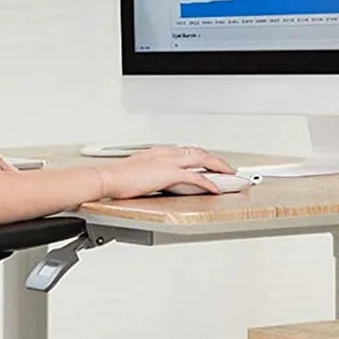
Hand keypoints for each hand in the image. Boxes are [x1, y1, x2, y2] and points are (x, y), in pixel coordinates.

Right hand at [94, 145, 236, 199]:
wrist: (109, 177)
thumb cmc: (117, 177)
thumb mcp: (136, 170)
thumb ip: (148, 172)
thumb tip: (151, 179)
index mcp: (158, 151)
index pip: (186, 150)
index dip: (201, 155)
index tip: (209, 160)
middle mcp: (166, 153)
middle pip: (198, 151)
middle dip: (215, 159)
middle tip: (227, 167)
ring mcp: (169, 162)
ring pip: (202, 159)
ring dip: (218, 166)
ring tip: (229, 174)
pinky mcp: (170, 173)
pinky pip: (195, 177)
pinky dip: (208, 182)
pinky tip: (215, 188)